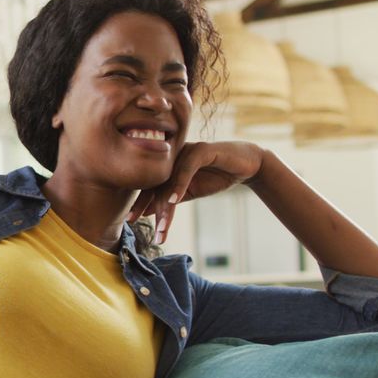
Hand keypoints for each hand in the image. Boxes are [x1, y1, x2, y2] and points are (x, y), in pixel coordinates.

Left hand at [128, 141, 265, 243]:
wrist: (246, 165)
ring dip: (165, 205)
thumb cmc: (216, 176)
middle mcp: (172, 155)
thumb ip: (169, 199)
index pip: (149, 184)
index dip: (139, 202)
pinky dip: (179, 185)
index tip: (130, 220)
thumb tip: (145, 212)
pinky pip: (186, 169)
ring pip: (169, 180)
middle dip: (148, 207)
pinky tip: (173, 201)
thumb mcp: (189, 192)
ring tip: (163, 226)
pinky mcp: (201, 150)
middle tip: (143, 227)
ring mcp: (185, 150)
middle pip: (155, 182)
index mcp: (166, 164)